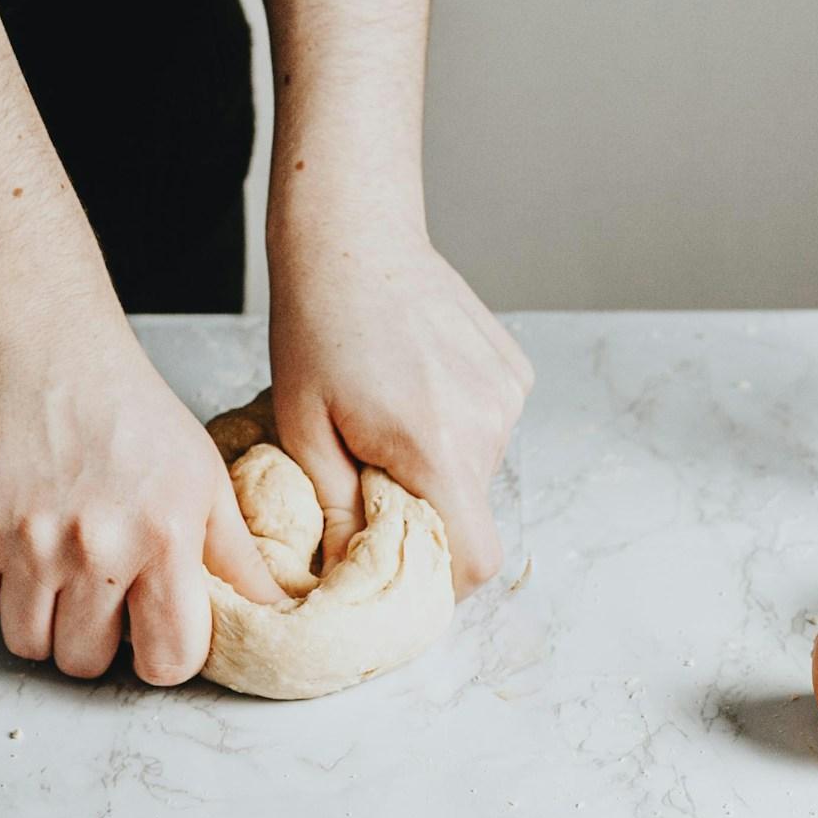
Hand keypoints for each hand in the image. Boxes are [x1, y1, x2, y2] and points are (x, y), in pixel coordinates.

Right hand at [0, 310, 282, 683]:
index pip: (168, 660)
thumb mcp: (204, 478)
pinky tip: (25, 538)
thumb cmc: (133, 414)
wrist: (47, 355)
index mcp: (164, 536)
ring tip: (64, 563)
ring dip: (46, 618)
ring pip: (29, 644)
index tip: (159, 629)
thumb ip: (238, 556)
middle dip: (99, 638)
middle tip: (105, 586)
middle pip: (86, 664)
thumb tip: (278, 614)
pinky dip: (0, 585)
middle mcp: (94, 548)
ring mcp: (26, 542)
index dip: (166, 653)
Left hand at [268, 215, 534, 598]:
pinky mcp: (512, 367)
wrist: (353, 237)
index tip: (397, 561)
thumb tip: (348, 573)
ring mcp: (508, 391)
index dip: (440, 579)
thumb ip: (337, 512)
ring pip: (479, 466)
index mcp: (438, 447)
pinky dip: (456, 422)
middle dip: (423, 506)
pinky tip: (415, 382)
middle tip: (367, 467)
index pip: (476, 559)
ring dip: (438, 461)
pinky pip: (490, 423)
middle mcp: (490, 422)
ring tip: (387, 412)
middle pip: (471, 510)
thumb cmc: (316, 328)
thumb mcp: (305, 430)